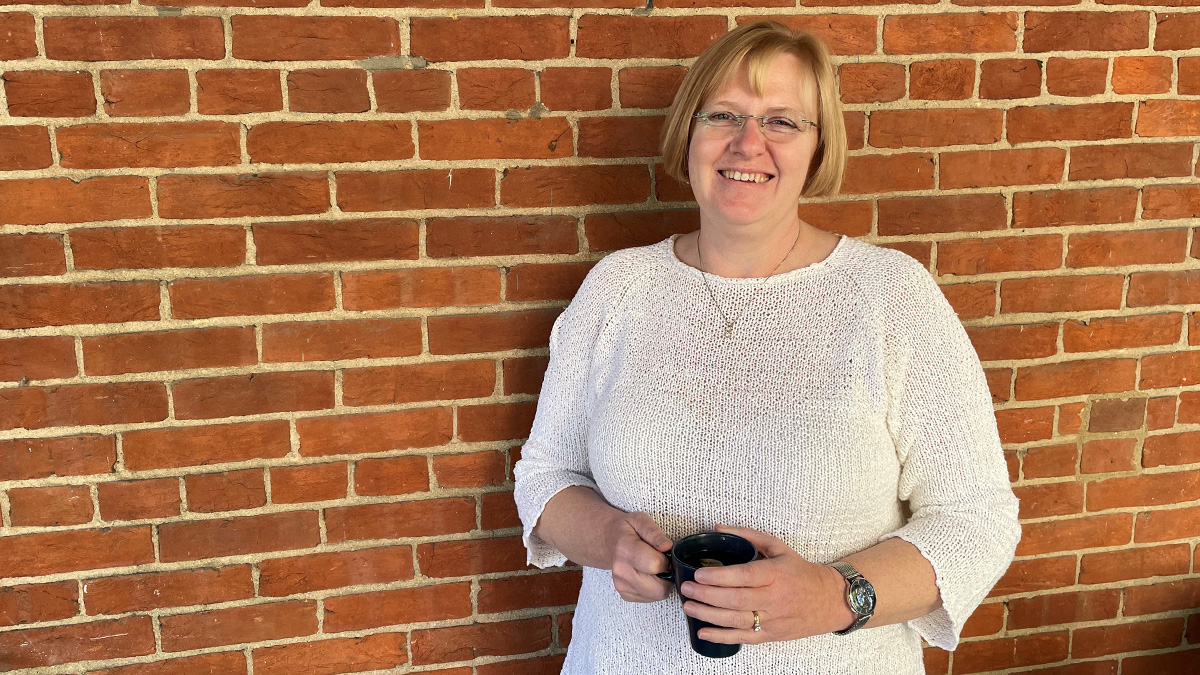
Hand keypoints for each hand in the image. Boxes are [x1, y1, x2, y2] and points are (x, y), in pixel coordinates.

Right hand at [607, 511, 673, 602]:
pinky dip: (655, 589)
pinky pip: (651, 598)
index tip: (663, 553)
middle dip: (667, 575)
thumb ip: (654, 533)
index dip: (665, 560)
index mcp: (625, 550)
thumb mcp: (640, 521)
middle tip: (662, 562)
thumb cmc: (627, 530)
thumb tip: (667, 546)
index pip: (655, 565)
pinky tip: (649, 575)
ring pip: (657, 595)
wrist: (609, 541)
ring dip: (662, 583)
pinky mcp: (625, 595)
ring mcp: (622, 586)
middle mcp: (621, 571)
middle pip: (659, 587)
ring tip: (655, 568)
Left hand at [679, 524, 855, 643]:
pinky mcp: (772, 635)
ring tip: (688, 606)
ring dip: (709, 615)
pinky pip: (744, 638)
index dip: (719, 576)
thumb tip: (718, 528)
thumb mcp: (778, 547)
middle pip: (736, 599)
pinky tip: (703, 631)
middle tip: (686, 588)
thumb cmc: (800, 571)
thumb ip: (748, 536)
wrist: (829, 600)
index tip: (699, 573)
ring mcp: (773, 619)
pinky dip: (722, 637)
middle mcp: (774, 598)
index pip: (744, 576)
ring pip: (736, 620)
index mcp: (775, 574)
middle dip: (707, 595)